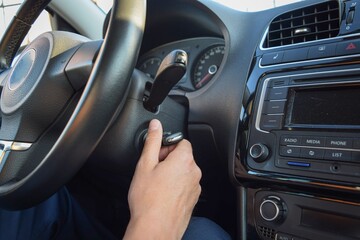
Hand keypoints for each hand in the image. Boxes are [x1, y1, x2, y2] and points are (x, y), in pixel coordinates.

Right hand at [123, 119, 201, 239]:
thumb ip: (153, 141)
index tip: (158, 154)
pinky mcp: (193, 199)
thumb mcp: (145, 164)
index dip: (168, 146)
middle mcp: (194, 173)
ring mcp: (195, 187)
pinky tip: (162, 194)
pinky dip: (176, 186)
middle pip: (183, 156)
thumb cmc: (149, 200)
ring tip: (156, 184)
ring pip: (184, 172)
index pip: (182, 141)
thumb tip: (155, 125)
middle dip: (169, 159)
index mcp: (184, 160)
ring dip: (172, 173)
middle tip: (154, 170)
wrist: (155, 228)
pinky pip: (185, 185)